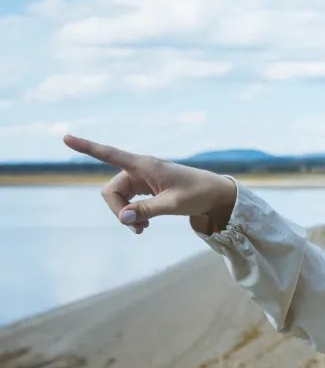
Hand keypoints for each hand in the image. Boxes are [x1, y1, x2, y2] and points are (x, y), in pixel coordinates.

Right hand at [62, 134, 236, 234]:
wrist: (215, 194)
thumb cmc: (198, 194)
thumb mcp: (174, 204)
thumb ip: (148, 210)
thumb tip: (123, 218)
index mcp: (145, 165)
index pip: (110, 154)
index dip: (87, 147)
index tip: (65, 138)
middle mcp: (140, 169)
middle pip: (111, 190)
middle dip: (118, 210)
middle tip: (135, 228)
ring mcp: (142, 179)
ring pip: (119, 198)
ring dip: (126, 215)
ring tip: (142, 230)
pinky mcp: (147, 188)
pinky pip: (129, 202)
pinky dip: (133, 214)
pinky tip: (144, 226)